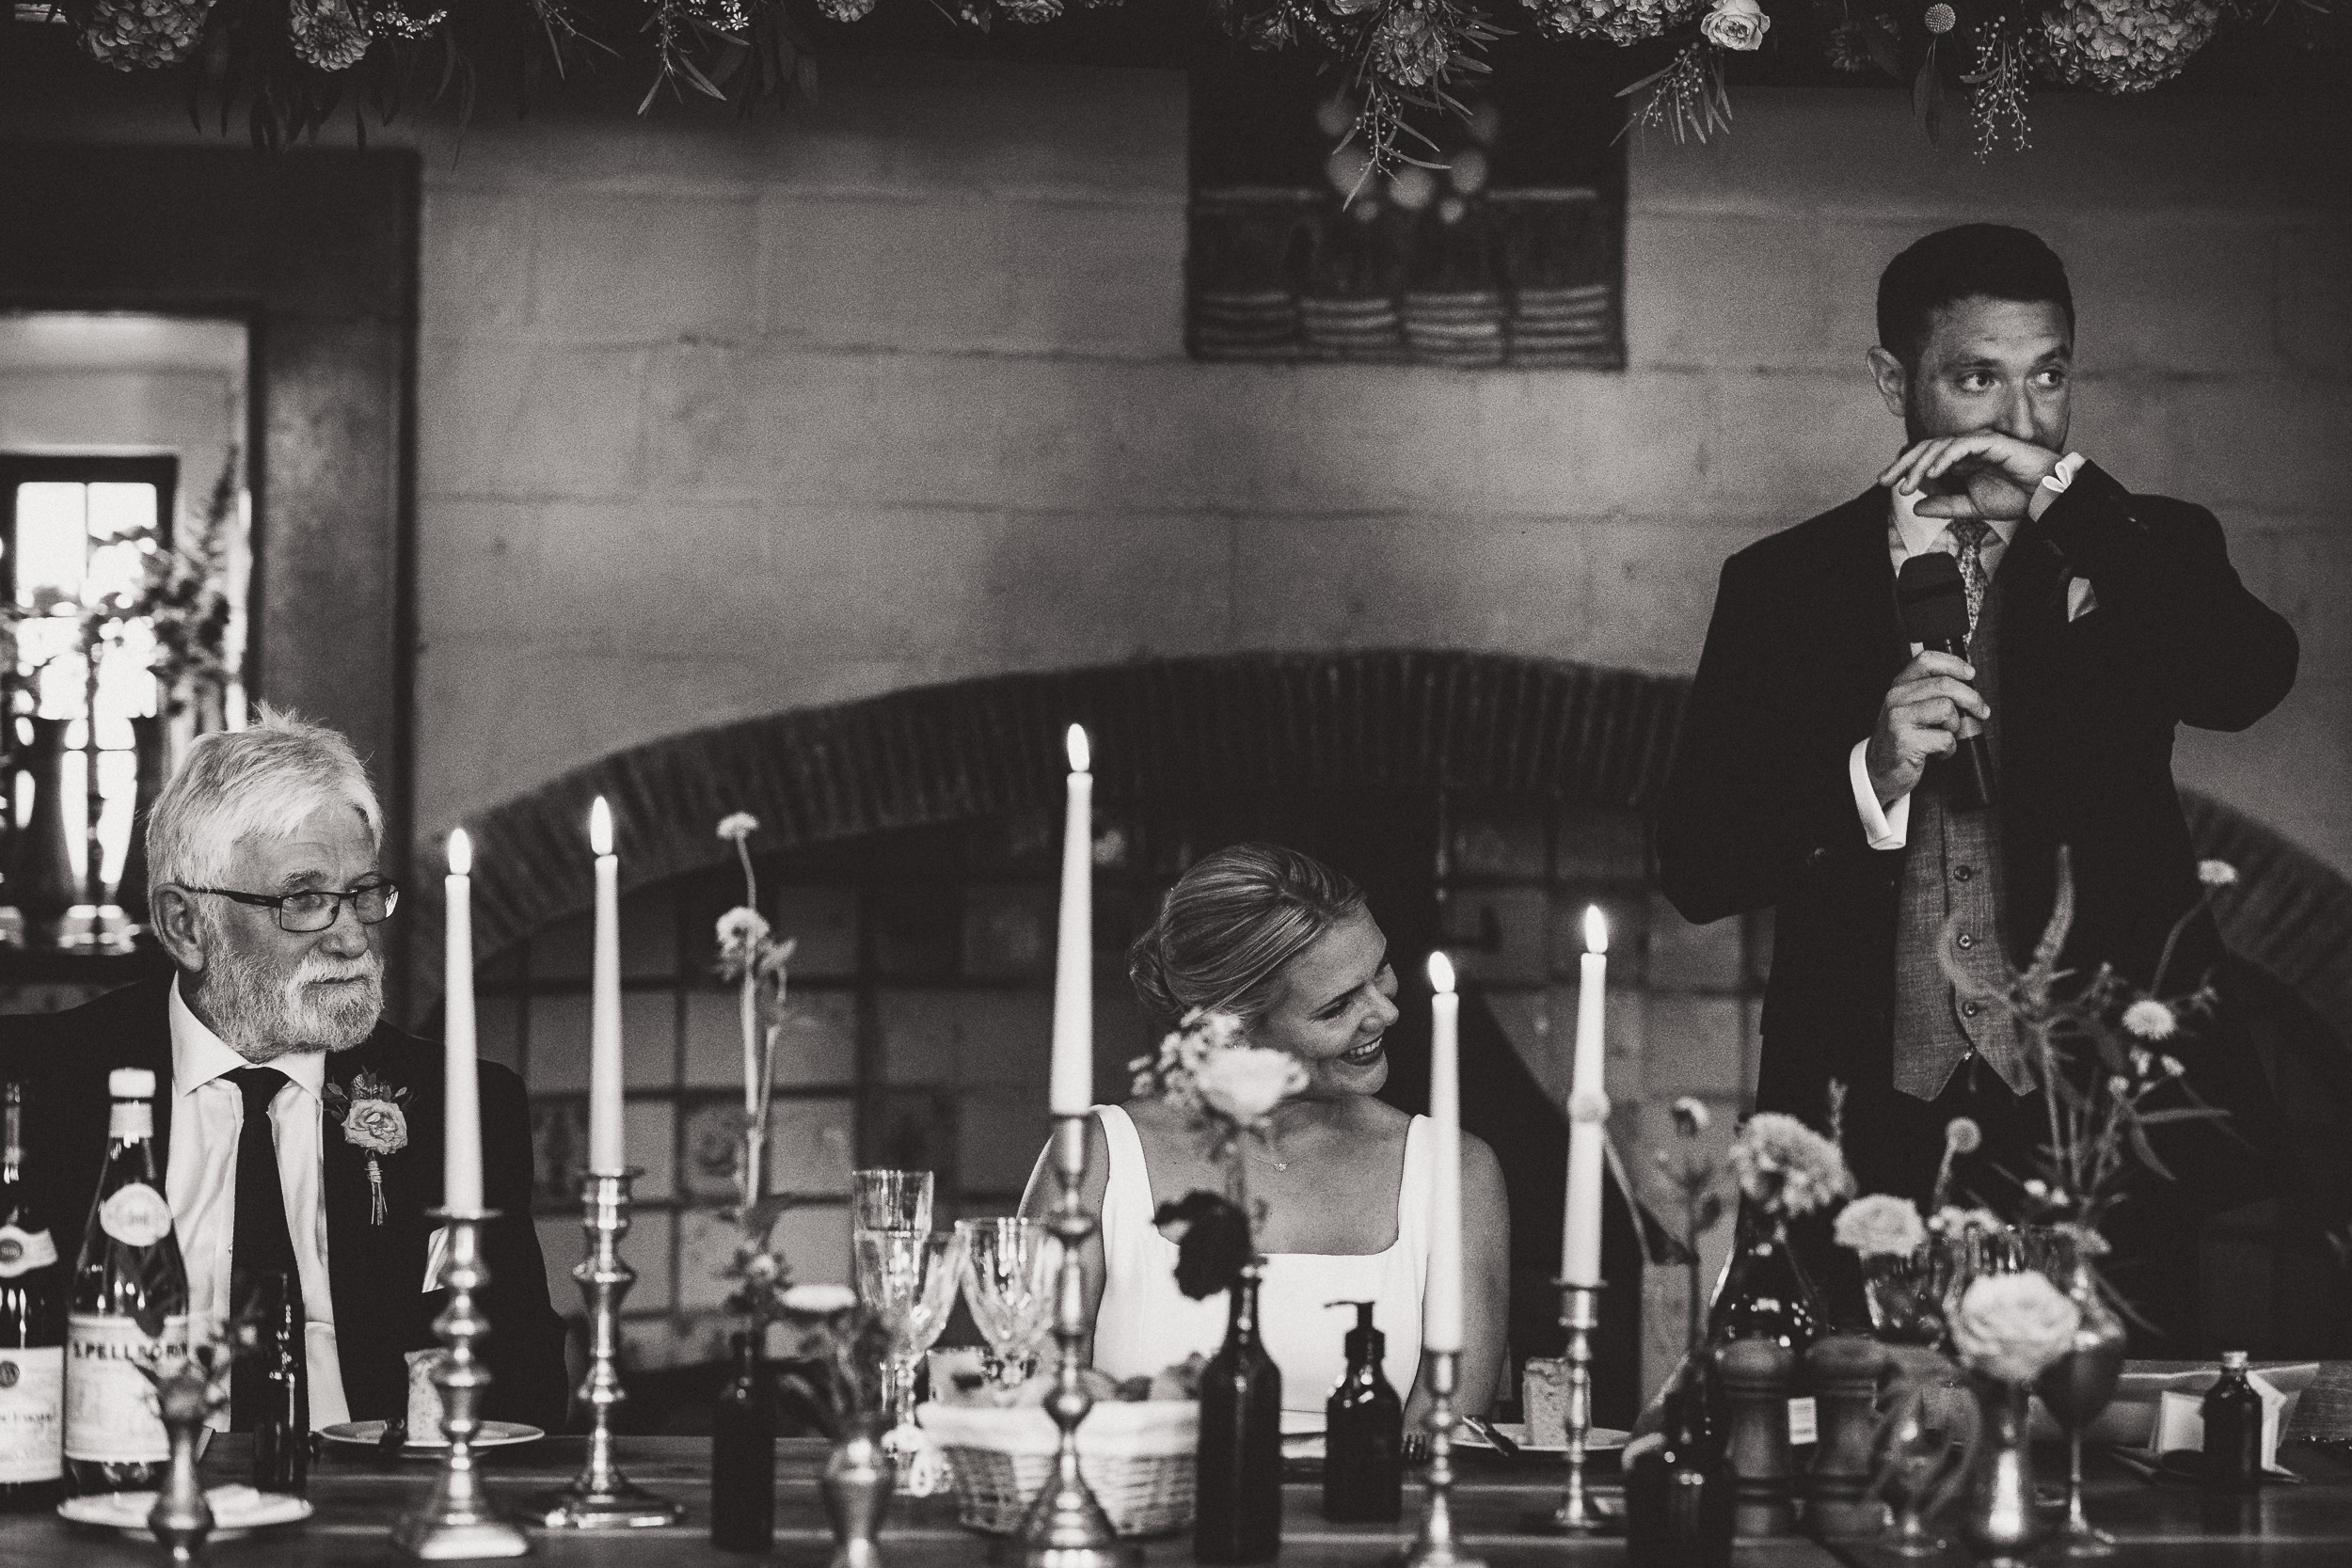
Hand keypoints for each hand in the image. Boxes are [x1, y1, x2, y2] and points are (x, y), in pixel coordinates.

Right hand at [1866, 650, 1988, 805]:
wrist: (1879, 768)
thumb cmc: (1903, 737)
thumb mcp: (1912, 708)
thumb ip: (1932, 693)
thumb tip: (1968, 685)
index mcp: (1900, 685)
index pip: (1927, 660)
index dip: (1953, 664)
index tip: (1970, 674)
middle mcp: (1896, 698)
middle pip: (1944, 685)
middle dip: (1972, 698)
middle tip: (1981, 711)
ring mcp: (1898, 718)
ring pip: (1946, 709)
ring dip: (1955, 726)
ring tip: (1946, 734)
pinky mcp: (1905, 740)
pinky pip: (1944, 738)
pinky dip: (1949, 748)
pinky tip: (1939, 752)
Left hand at [1878, 432, 2061, 523]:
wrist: (2046, 495)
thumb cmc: (2016, 497)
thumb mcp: (1972, 507)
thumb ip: (1946, 505)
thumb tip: (1917, 507)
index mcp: (1961, 460)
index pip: (1925, 458)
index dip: (1905, 468)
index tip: (1886, 483)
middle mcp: (1966, 448)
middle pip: (1926, 448)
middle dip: (1903, 463)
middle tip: (1884, 480)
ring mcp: (1978, 442)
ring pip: (1940, 446)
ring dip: (1921, 464)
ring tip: (1907, 483)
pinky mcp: (1992, 441)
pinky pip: (1962, 445)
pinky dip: (1945, 457)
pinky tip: (1932, 472)